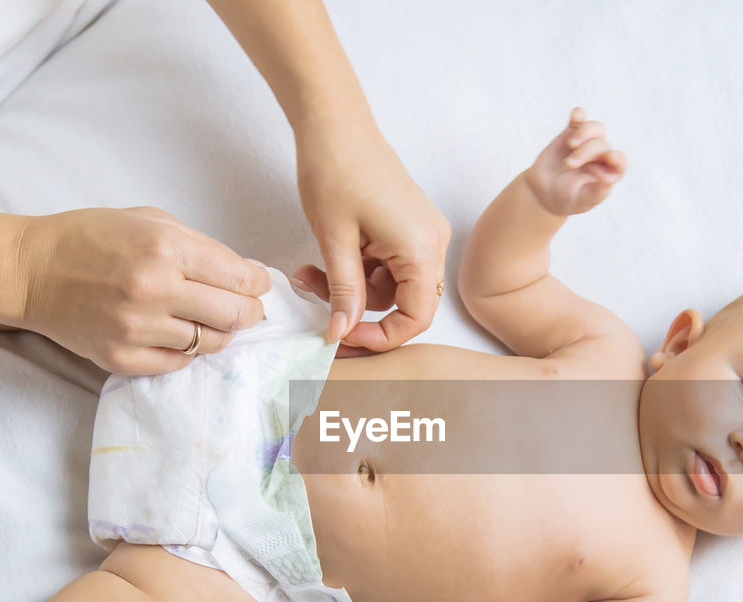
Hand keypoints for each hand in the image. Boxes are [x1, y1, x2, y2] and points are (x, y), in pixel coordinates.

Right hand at [16, 207, 273, 373]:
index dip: (257, 283)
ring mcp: (137, 329)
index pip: (240, 278)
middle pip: (235, 316)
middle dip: (250, 312)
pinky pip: (178, 363)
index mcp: (165, 249)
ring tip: (208, 319)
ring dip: (219, 332)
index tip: (256, 283)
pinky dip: (187, 350)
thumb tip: (245, 274)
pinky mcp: (122, 358)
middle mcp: (155, 291)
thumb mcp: (149, 221)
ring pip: (211, 344)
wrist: (29, 270)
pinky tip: (177, 332)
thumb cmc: (92, 237)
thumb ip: (199, 246)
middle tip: (246, 308)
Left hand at [294, 119, 449, 350]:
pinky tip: (329, 255)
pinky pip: (388, 265)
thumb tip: (341, 333)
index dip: (381, 337)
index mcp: (421, 249)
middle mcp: (432, 243)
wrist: (334, 122)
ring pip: (390, 286)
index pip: (416, 318)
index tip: (343, 337)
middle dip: (358, 309)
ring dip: (352, 288)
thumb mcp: (335, 241)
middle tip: (317, 307)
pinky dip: (359, 269)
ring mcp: (422, 233)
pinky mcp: (408, 225)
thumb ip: (344, 293)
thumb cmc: (335, 169)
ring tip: (310, 272)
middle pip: (403, 304)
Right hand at [526, 107, 626, 216]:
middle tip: (570, 164)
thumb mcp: (582, 201)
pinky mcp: (571, 133)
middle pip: (602, 145)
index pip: (620, 163)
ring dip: (585, 132)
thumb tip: (610, 179)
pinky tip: (577, 115)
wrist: (544, 192)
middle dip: (586, 152)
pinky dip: (579, 115)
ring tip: (571, 144)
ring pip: (596, 128)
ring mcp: (587, 143)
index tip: (610, 157)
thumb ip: (597, 193)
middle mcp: (601, 156)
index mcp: (608, 172)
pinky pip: (579, 120)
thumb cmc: (567, 199)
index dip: (618, 158)